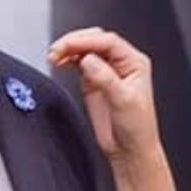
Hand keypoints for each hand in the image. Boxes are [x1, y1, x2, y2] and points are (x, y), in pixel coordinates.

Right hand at [48, 28, 159, 160]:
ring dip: (68, 50)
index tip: (67, 45)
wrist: (129, 150)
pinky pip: (78, 62)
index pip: (108, 41)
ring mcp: (106, 71)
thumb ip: (105, 78)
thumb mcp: (124, 101)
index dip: (86, 40)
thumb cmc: (137, 128)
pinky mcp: (93, 81)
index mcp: (134, 62)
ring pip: (84, 50)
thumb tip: (88, 59)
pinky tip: (58, 62)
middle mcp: (121, 63)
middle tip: (56, 50)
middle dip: (74, 42)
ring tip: (53, 56)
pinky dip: (67, 60)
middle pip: (95, 40)